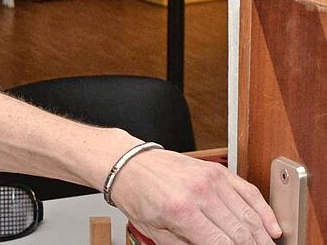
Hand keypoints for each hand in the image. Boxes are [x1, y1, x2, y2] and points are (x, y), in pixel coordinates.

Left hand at [110, 149, 281, 243]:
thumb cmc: (136, 194)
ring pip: (249, 215)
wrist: (127, 162)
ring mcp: (211, 179)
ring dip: (262, 236)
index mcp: (181, 211)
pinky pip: (249, 191)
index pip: (222, 244)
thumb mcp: (154, 231)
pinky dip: (264, 211)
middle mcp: (199, 193)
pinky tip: (271, 228)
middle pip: (241, 232)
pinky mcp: (217, 170)